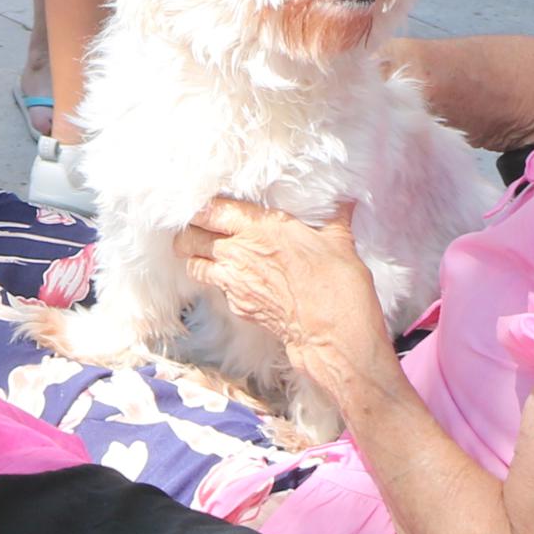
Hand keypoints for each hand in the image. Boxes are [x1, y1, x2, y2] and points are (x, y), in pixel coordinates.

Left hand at [182, 200, 393, 397]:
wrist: (331, 332)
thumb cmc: (336, 282)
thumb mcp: (337, 239)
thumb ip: (333, 217)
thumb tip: (344, 202)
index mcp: (258, 227)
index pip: (209, 210)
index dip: (202, 207)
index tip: (207, 206)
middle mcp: (238, 253)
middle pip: (189, 237)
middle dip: (189, 232)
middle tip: (199, 230)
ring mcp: (233, 283)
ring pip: (193, 265)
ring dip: (196, 258)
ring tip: (208, 254)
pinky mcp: (237, 306)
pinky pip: (216, 289)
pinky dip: (220, 283)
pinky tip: (237, 280)